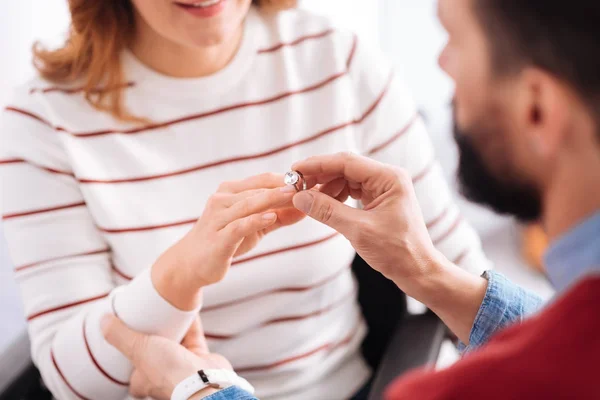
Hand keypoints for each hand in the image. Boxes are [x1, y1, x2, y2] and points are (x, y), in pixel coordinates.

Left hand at [102, 314, 230, 399]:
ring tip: (166, 308)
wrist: (204, 379)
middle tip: (148, 314)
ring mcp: (182, 366)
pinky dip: (191, 323)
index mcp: (142, 380)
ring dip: (173, 326)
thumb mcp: (137, 349)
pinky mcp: (199, 357)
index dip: (129, 347)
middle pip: (154, 349)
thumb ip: (120, 335)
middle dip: (153, 333)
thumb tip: (102, 320)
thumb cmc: (169, 373)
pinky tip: (187, 310)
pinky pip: (193, 336)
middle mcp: (162, 375)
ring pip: (175, 341)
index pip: (131, 364)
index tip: (128, 329)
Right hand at [153, 173, 303, 309]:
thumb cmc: (225, 241)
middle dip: (284, 188)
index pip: (262, 179)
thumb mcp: (254, 226)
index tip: (310, 181)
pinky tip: (271, 216)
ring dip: (273, 199)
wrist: (191, 264)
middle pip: (257, 189)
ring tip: (295, 196)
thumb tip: (306, 208)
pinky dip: (255, 220)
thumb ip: (279, 216)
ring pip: (249, 203)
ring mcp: (217, 217)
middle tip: (309, 185)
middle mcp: (222, 199)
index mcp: (230, 191)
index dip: (286, 179)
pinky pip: (238, 225)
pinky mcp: (217, 237)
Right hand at [291, 152, 438, 286]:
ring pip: (346, 179)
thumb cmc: (397, 251)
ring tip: (308, 199)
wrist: (418, 271)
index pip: (346, 162)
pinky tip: (323, 205)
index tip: (295, 170)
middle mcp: (388, 178)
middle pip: (345, 168)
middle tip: (296, 186)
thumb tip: (299, 197)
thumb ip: (328, 211)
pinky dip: (335, 196)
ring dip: (326, 187)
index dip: (318, 164)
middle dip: (320, 176)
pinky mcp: (379, 200)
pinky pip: (352, 191)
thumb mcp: (358, 230)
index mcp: (389, 178)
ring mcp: (384, 188)